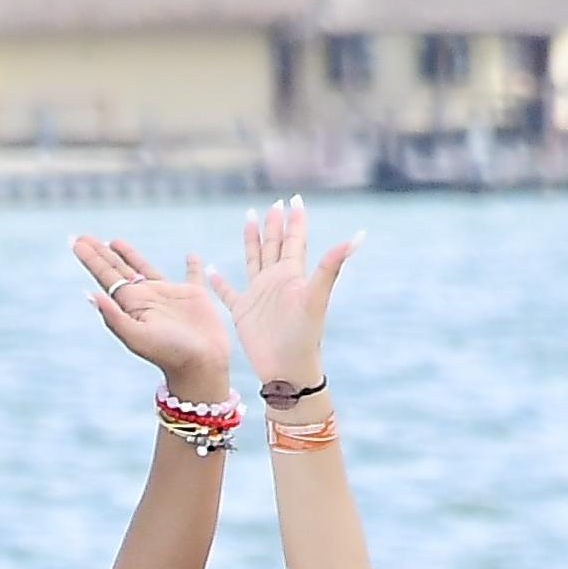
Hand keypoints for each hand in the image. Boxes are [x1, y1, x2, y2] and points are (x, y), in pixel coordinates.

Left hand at [70, 233, 237, 397]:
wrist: (200, 365)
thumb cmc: (167, 353)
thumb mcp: (135, 336)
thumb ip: (113, 316)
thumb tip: (89, 294)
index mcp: (131, 304)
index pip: (106, 276)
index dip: (91, 259)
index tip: (75, 241)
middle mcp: (146, 297)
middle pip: (118, 269)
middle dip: (101, 253)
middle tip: (83, 237)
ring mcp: (169, 295)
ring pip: (144, 267)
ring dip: (129, 254)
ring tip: (114, 241)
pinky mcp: (194, 295)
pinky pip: (193, 274)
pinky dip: (193, 264)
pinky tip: (191, 255)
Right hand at [228, 192, 358, 396]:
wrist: (287, 370)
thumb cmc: (304, 336)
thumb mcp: (316, 297)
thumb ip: (332, 265)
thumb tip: (358, 236)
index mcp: (292, 274)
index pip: (295, 240)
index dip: (295, 219)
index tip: (295, 198)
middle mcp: (276, 281)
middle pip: (274, 244)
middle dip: (274, 223)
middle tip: (275, 203)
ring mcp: (258, 295)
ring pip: (253, 259)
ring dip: (251, 239)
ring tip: (249, 217)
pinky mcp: (242, 311)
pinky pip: (226, 291)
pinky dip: (218, 280)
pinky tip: (209, 268)